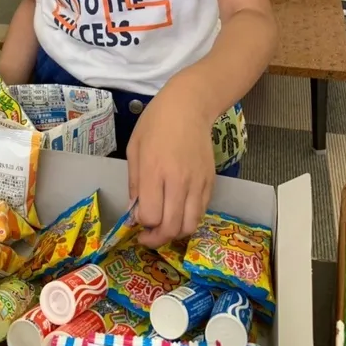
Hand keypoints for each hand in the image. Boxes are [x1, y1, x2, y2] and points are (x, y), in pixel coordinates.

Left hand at [126, 77, 215, 247]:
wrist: (188, 106)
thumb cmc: (155, 124)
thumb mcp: (135, 149)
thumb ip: (134, 184)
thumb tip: (134, 213)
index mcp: (155, 171)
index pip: (151, 216)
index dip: (141, 224)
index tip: (136, 220)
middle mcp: (179, 181)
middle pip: (172, 228)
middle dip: (157, 238)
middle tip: (147, 236)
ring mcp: (198, 183)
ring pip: (190, 226)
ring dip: (175, 233)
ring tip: (164, 226)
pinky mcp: (210, 182)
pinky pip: (201, 212)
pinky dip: (189, 219)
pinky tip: (178, 210)